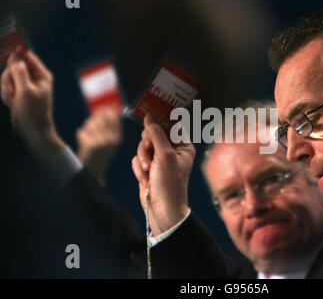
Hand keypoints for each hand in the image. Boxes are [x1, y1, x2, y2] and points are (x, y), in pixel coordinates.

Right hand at [1, 50, 65, 160]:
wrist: (33, 131)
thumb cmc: (34, 113)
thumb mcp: (25, 92)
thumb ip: (20, 73)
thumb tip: (16, 56)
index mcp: (42, 75)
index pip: (27, 55)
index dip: (15, 54)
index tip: (4, 52)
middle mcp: (35, 77)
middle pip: (13, 66)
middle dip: (9, 79)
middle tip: (12, 91)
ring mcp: (26, 85)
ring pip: (7, 77)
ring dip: (7, 89)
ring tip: (14, 100)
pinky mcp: (19, 92)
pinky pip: (6, 87)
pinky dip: (7, 95)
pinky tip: (12, 103)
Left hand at [76, 107, 122, 185]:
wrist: (92, 171)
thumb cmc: (98, 153)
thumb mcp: (109, 140)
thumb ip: (109, 125)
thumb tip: (107, 108)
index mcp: (118, 138)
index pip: (113, 116)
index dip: (105, 111)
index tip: (100, 111)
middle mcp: (112, 140)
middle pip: (100, 117)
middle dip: (93, 120)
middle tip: (90, 128)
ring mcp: (102, 142)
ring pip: (90, 124)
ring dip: (86, 129)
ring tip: (87, 137)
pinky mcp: (90, 145)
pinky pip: (82, 131)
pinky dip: (80, 136)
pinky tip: (83, 144)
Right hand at [131, 114, 194, 235]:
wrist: (162, 209)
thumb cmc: (170, 183)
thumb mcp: (165, 155)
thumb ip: (156, 134)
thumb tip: (149, 116)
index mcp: (183, 146)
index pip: (172, 125)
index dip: (161, 120)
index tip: (149, 113)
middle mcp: (172, 151)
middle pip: (153, 133)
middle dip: (147, 143)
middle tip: (149, 149)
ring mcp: (159, 160)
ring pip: (143, 146)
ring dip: (142, 158)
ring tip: (148, 170)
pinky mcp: (148, 168)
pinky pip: (137, 159)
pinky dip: (139, 168)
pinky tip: (145, 179)